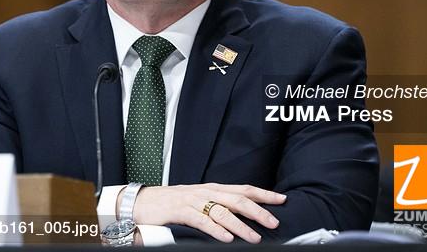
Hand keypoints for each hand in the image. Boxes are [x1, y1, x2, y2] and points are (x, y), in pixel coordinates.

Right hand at [125, 183, 285, 242]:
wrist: (144, 201)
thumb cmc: (174, 203)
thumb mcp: (199, 200)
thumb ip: (218, 204)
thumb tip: (243, 214)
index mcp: (213, 188)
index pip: (243, 189)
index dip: (263, 194)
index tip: (282, 200)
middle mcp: (206, 191)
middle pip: (237, 199)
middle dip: (258, 211)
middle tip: (274, 222)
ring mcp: (193, 200)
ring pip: (222, 211)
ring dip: (240, 225)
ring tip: (254, 237)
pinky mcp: (181, 211)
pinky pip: (201, 220)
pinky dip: (215, 230)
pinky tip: (226, 238)